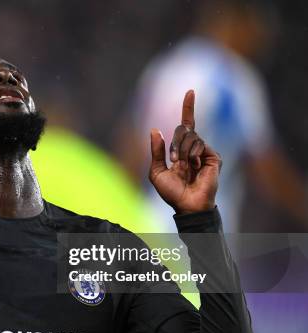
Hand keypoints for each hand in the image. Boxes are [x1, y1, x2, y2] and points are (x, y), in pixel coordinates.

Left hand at [149, 90, 221, 214]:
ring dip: (182, 151)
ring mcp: (205, 152)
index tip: (190, 91)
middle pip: (184, 129)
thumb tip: (155, 129)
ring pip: (191, 136)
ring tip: (183, 166)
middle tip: (173, 160)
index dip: (188, 108)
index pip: (186, 125)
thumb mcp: (156, 171)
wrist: (186, 204)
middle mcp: (194, 149)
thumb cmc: (172, 192)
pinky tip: (195, 168)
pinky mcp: (214, 157)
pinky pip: (200, 144)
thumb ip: (156, 151)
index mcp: (181, 151)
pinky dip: (193, 155)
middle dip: (175, 143)